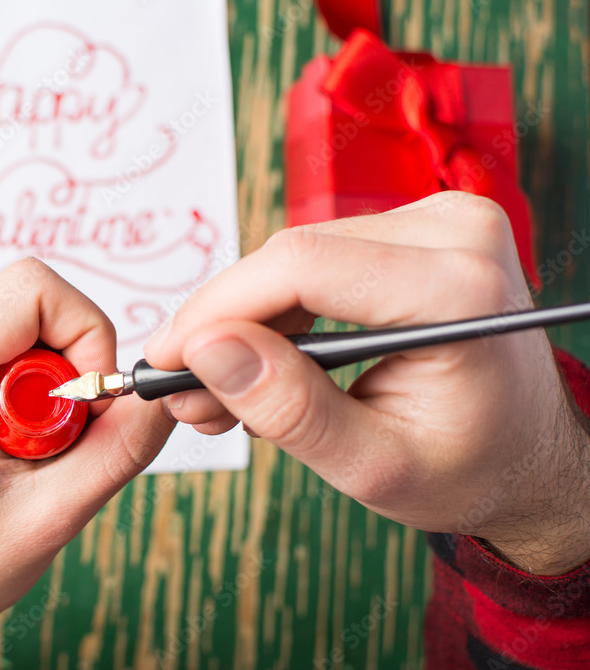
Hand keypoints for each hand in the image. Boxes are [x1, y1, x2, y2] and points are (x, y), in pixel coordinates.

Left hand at [0, 259, 173, 668]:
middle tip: (46, 449)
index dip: (86, 336)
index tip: (83, 405)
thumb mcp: (46, 518)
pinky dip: (12, 392)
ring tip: (13, 457)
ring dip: (36, 390)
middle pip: (27, 311)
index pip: (33, 288)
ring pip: (13, 330)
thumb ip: (120, 449)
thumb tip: (162, 396)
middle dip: (60, 378)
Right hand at [146, 192, 589, 574]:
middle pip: (290, 257)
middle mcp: (455, 231)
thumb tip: (201, 349)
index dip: (216, 309)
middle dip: (221, 325)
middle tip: (180, 390)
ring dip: (243, 321)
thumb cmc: (468, 468)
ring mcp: (438, 221)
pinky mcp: (415, 230)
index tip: (163, 360)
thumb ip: (288, 408)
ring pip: (294, 257)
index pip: (301, 266)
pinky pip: (316, 259)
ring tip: (215, 391)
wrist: (527, 453)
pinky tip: (256, 361)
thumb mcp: (374, 464)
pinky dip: (276, 311)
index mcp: (459, 290)